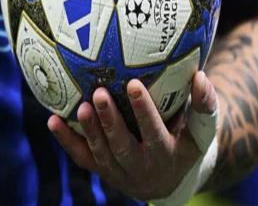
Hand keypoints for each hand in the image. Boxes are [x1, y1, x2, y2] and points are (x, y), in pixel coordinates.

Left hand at [47, 70, 217, 201]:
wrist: (167, 181)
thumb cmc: (184, 144)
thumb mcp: (200, 131)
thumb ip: (204, 105)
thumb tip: (201, 75)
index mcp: (166, 155)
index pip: (154, 132)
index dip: (143, 111)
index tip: (134, 84)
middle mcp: (141, 168)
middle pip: (122, 147)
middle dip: (110, 121)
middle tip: (100, 93)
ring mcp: (118, 173)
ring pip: (101, 154)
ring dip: (90, 131)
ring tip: (81, 106)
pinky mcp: (102, 171)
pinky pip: (82, 157)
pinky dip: (66, 141)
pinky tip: (53, 120)